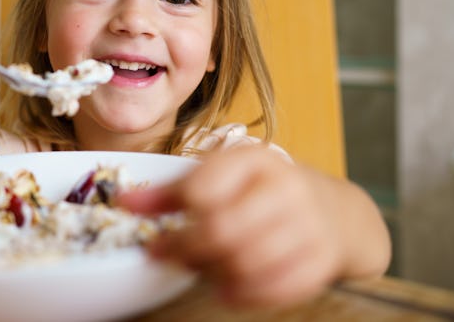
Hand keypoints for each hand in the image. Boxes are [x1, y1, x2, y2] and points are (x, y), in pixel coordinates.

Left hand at [119, 146, 346, 306]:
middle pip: (223, 230)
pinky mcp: (322, 258)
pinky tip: (229, 288)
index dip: (172, 216)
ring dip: (216, 273)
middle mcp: (285, 187)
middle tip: (168, 258)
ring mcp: (309, 224)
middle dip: (187, 250)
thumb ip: (170, 191)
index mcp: (254, 159)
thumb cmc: (260, 190)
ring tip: (202, 268)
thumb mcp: (219, 176)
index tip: (153, 238)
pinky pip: (279, 287)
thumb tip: (124, 202)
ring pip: (248, 262)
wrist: (329, 208)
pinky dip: (248, 294)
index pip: (204, 188)